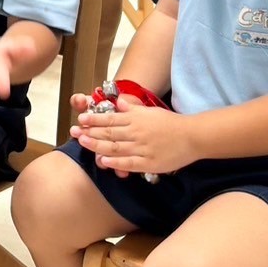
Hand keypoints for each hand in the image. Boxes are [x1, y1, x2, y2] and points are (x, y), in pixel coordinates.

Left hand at [71, 94, 194, 176]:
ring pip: (116, 147)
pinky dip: (115, 162)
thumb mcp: (150, 111)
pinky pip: (129, 163)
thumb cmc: (170, 123)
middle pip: (109, 132)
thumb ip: (133, 109)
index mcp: (136, 119)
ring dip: (98, 146)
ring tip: (83, 143)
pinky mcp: (149, 163)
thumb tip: (120, 103)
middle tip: (74, 132)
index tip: (80, 119)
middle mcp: (137, 132)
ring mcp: (142, 148)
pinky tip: (104, 161)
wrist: (192, 136)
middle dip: (90, 132)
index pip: (110, 118)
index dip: (94, 119)